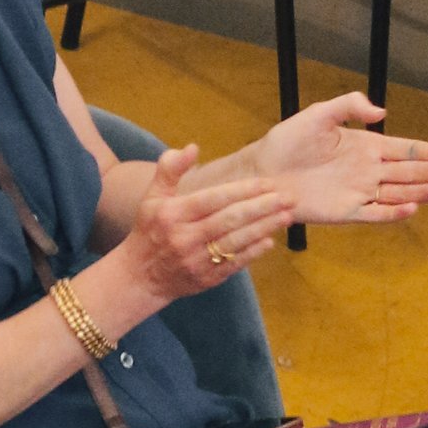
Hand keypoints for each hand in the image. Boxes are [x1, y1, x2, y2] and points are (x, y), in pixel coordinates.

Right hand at [120, 146, 296, 301]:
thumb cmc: (149, 230)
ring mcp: (195, 261)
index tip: (268, 183)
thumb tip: (192, 147)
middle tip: (288, 197)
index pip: (214, 199)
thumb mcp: (152, 197)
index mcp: (173, 214)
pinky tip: (270, 240)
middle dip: (262, 208)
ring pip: (235, 242)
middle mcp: (184, 238)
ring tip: (287, 216)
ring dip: (264, 228)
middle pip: (230, 220)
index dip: (243, 190)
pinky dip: (253, 253)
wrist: (138, 277)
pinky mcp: (205, 280)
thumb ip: (170, 169)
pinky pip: (233, 265)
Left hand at [254, 96, 427, 227]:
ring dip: (420, 192)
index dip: (426, 151)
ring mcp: (359, 192)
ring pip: (397, 193)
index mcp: (365, 146)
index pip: (403, 149)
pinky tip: (411, 208)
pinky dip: (393, 213)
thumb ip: (350, 106)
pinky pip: (375, 213)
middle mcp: (367, 170)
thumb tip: (381, 112)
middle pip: (407, 172)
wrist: (264, 173)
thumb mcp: (319, 114)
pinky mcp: (346, 212)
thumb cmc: (289, 141)